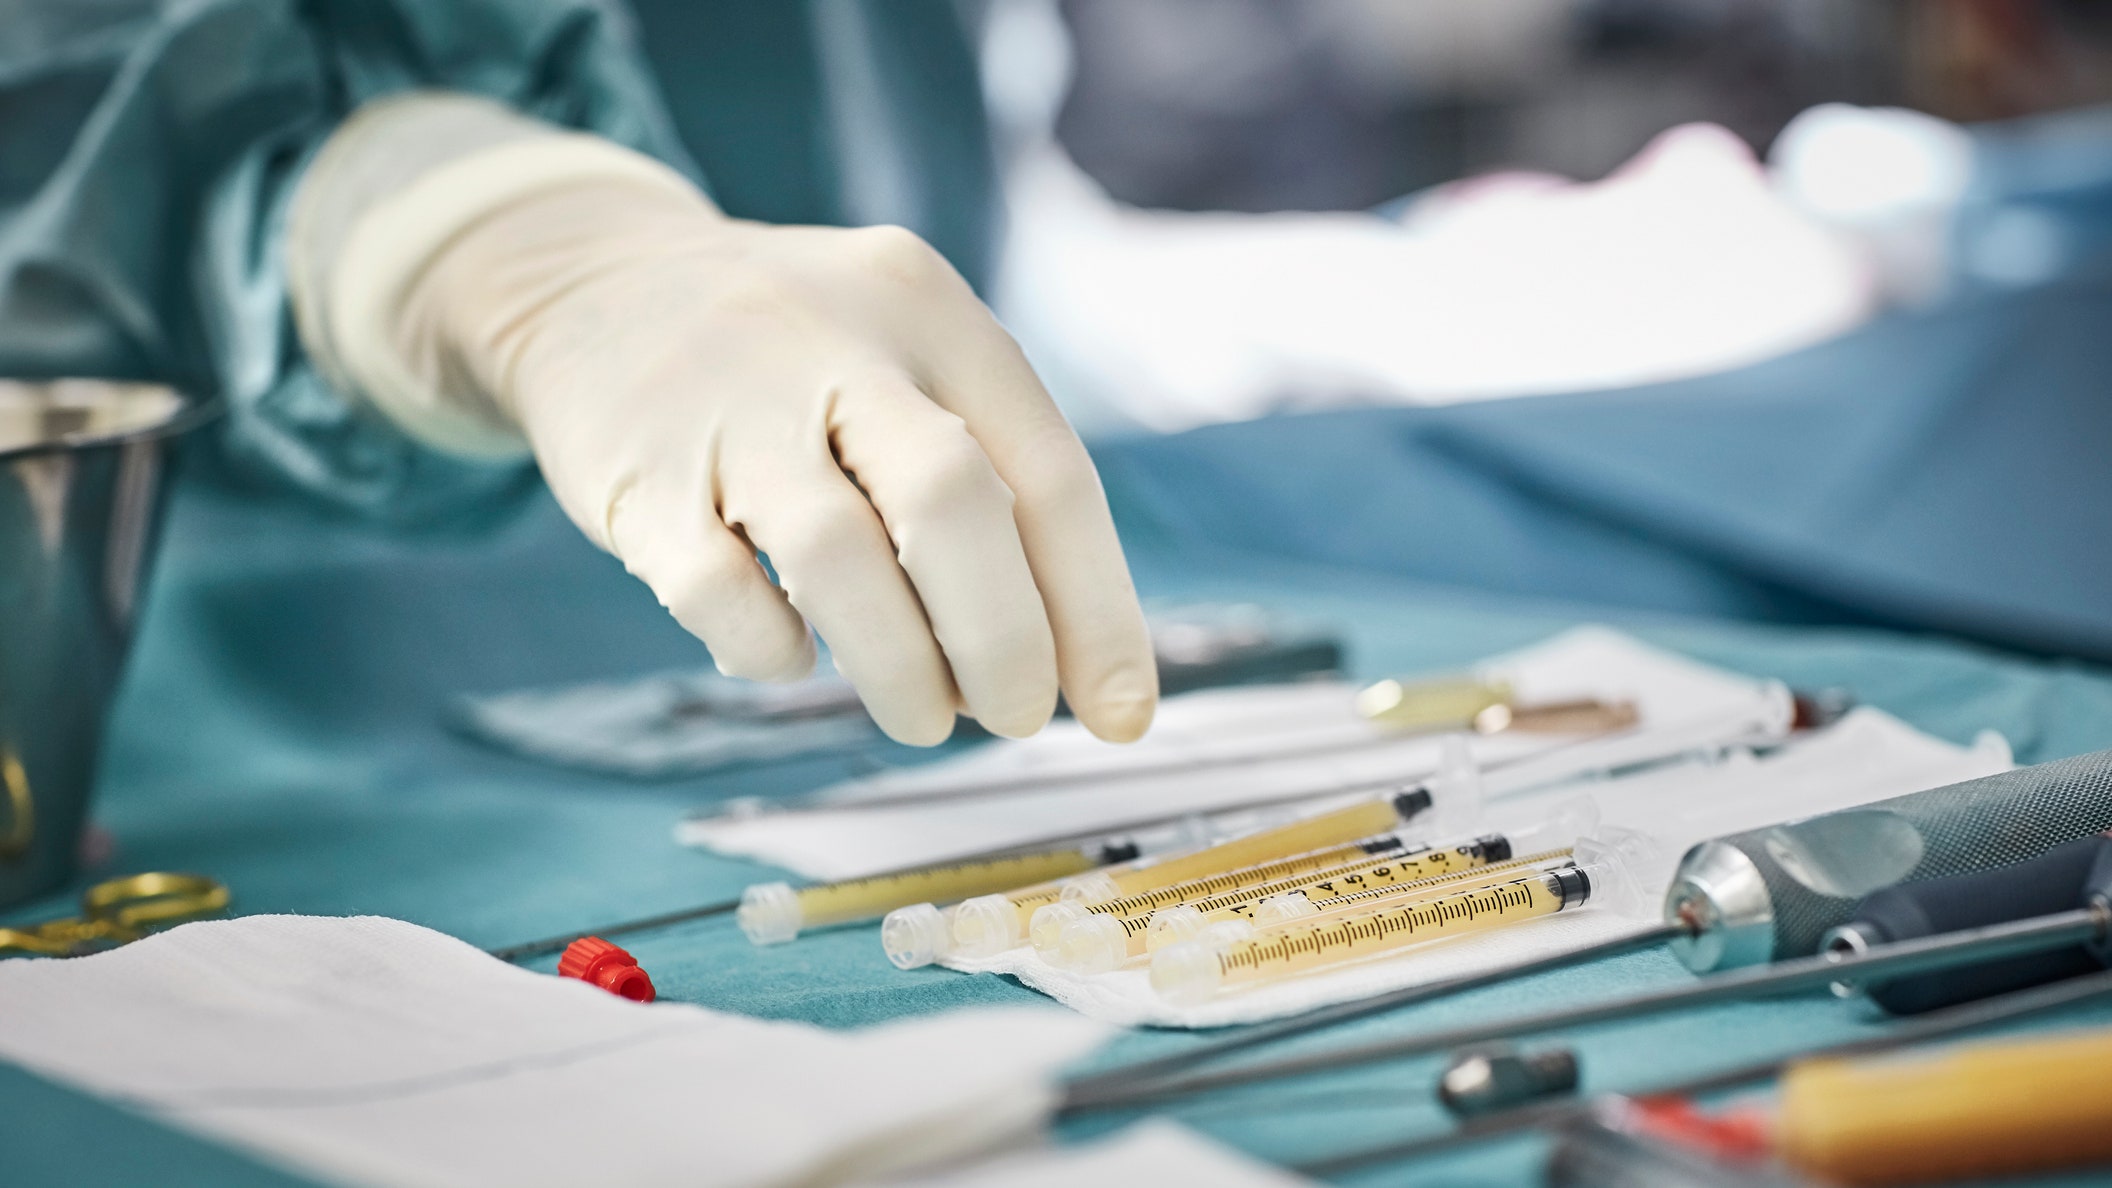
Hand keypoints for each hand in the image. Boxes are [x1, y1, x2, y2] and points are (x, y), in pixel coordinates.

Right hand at [408, 182, 1156, 744]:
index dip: (1097, 609)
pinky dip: (772, 649)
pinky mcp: (633, 471)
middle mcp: (836, 342)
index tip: (1122, 712)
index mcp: (931, 314)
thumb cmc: (795, 357)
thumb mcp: (905, 356)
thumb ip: (989, 480)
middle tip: (1014, 718)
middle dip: (1004, 640)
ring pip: (837, 555)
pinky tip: (790, 654)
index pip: (1046, 472)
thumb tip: (1069, 669)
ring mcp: (726, 403)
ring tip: (920, 717)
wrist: (593, 276)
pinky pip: (715, 590)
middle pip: (954, 502)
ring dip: (900, 667)